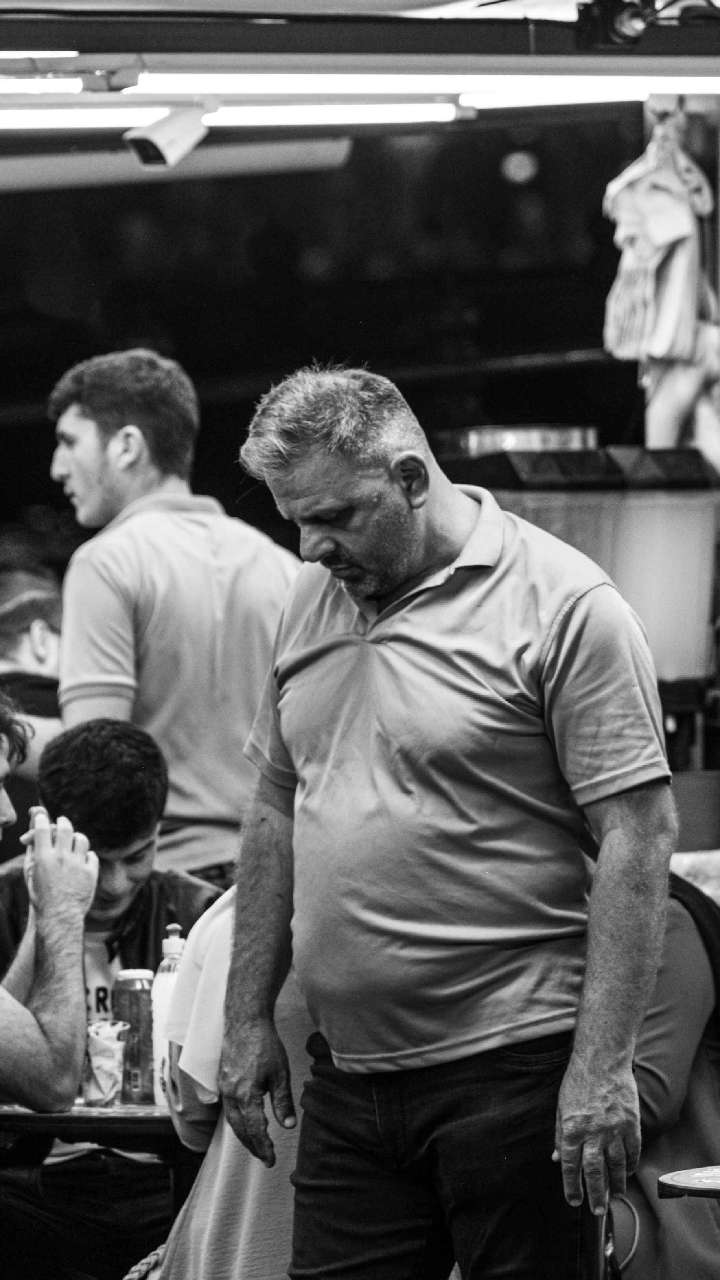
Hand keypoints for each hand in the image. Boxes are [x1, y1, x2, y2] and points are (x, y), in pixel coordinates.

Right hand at [22, 807, 97, 916]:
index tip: (41, 818)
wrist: (59, 917)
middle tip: (61, 823)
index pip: (43, 827)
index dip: (41, 819)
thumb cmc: (41, 895)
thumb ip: (32, 848)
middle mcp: (62, 858)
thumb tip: (32, 829)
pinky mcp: (91, 873)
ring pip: (81, 839)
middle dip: (62, 822)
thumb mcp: (30, 872)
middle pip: (65, 827)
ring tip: (72, 842)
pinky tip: (81, 861)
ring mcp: (78, 865)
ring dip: (76, 838)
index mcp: (43, 858)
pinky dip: (86, 856)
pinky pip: (91, 855)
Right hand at [219, 1017, 295, 1166]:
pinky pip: (228, 1108)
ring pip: (232, 1120)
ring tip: (255, 1145)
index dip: (263, 1147)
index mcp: (245, 1095)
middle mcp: (230, 1094)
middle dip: (252, 1146)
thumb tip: (288, 1127)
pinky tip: (245, 1121)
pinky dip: (237, 1120)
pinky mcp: (223, 1079)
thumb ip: (282, 1102)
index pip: (254, 1130)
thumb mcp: (280, 1073)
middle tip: (265, 1158)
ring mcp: (224, 1087)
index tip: (271, 1160)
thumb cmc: (264, 1044)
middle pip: (240, 1129)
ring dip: (243, 1135)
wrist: (245, 1020)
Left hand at [554, 1054, 640, 1214]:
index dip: (571, 1186)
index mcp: (572, 1128)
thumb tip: (557, 1158)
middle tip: (597, 1211)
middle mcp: (593, 1132)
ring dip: (615, 1184)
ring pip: (616, 1165)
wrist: (602, 1060)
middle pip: (594, 1171)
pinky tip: (627, 1173)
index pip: (571, 1165)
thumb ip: (560, 1135)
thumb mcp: (561, 1107)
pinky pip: (633, 1151)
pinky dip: (630, 1165)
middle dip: (595, 1194)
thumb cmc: (577, 1082)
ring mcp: (614, 1128)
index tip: (574, 1201)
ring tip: (615, 1196)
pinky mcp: (631, 1123)